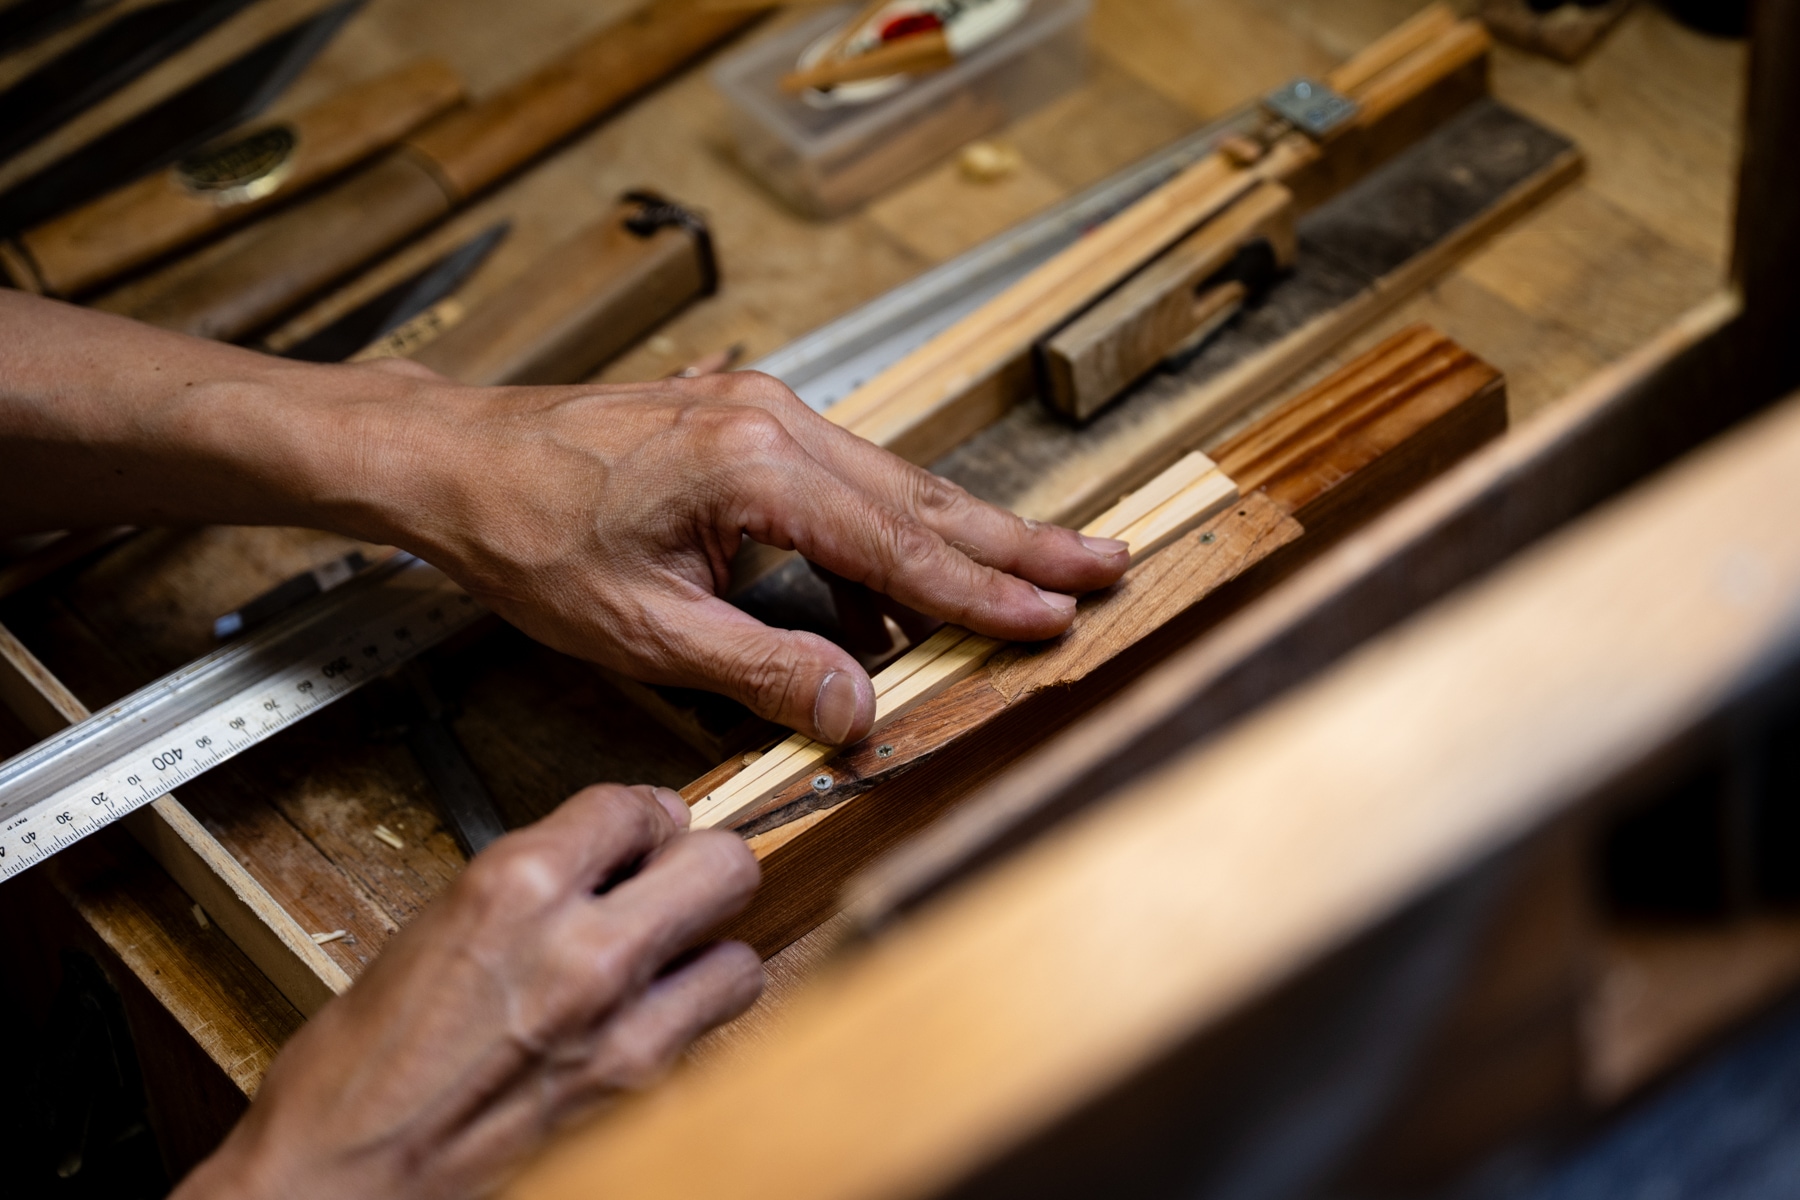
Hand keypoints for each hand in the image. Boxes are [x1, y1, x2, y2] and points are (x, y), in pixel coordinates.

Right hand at [175, 784, 761, 1199]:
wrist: (345, 1179)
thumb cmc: (364, 1065)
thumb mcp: (438, 925)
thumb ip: (532, 883)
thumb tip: (605, 857)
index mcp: (517, 887)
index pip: (638, 806)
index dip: (645, 817)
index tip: (643, 833)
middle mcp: (583, 948)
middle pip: (726, 864)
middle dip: (702, 866)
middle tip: (674, 882)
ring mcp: (622, 1026)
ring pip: (739, 956)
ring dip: (705, 954)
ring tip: (662, 963)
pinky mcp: (639, 1093)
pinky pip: (707, 1032)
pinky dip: (687, 1021)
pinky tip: (641, 1021)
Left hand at [359, 369, 1130, 743]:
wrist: (456, 455)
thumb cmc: (530, 535)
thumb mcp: (644, 628)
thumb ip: (762, 667)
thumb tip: (859, 709)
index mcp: (756, 468)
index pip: (900, 547)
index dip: (985, 593)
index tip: (1058, 617)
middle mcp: (776, 419)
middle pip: (922, 497)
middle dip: (1018, 542)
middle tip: (1104, 563)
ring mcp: (764, 409)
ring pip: (892, 484)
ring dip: (964, 536)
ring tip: (1042, 571)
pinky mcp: (747, 419)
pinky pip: (844, 482)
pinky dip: (889, 533)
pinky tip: (910, 584)